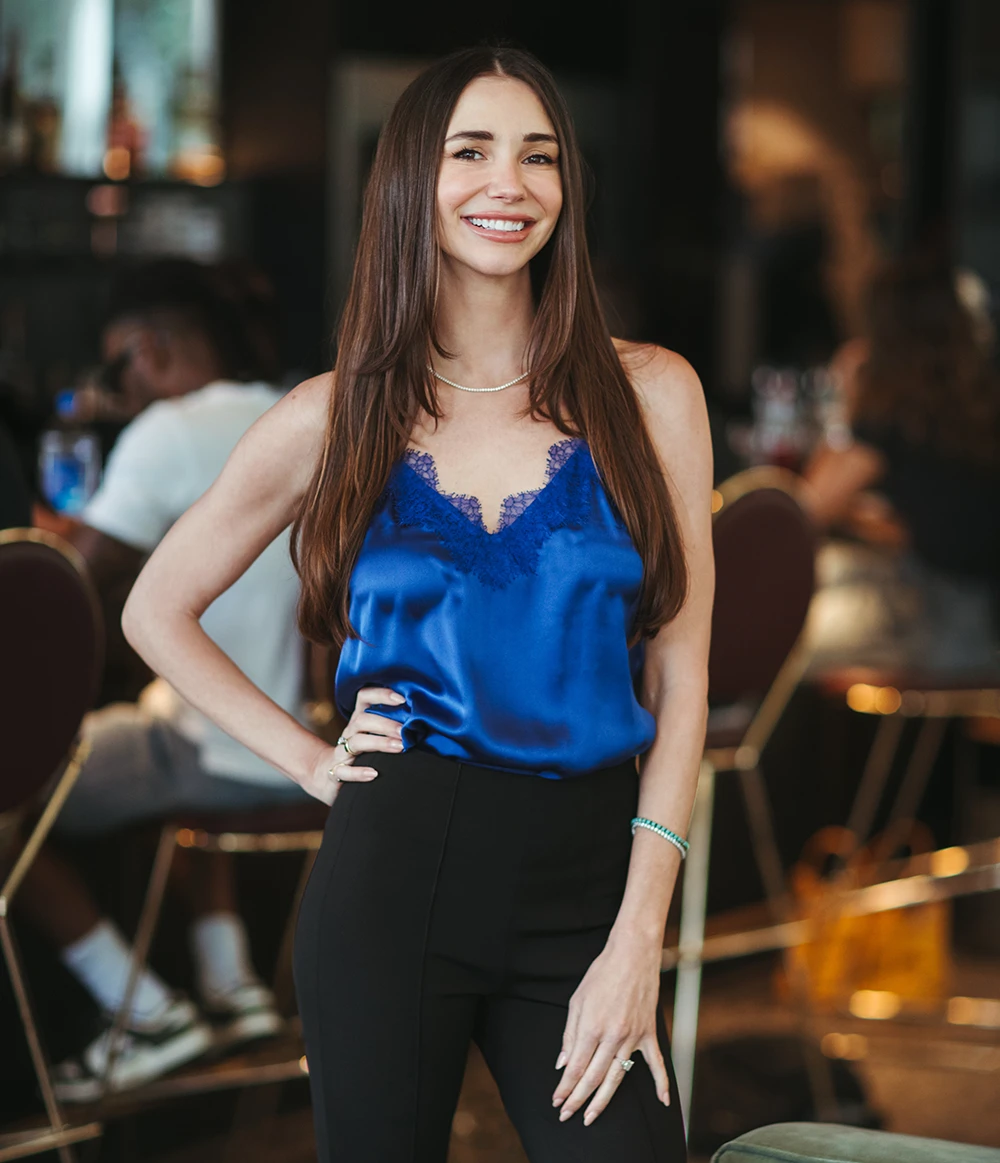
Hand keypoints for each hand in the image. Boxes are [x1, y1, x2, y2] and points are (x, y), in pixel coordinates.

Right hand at [299, 686, 405, 804]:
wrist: (326, 778)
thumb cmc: (361, 756)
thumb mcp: (374, 737)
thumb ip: (394, 728)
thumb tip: (426, 721)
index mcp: (359, 721)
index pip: (365, 698)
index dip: (381, 694)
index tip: (402, 698)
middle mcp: (349, 733)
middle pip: (362, 720)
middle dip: (386, 724)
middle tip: (406, 731)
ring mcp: (341, 753)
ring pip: (356, 742)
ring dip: (379, 743)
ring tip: (400, 747)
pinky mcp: (336, 773)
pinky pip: (344, 772)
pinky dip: (359, 773)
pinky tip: (374, 774)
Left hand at [551, 934, 669, 1124]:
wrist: (632, 954)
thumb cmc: (601, 974)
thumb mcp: (577, 1000)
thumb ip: (570, 1034)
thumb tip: (562, 1063)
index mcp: (591, 1027)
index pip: (575, 1067)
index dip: (565, 1087)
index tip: (557, 1101)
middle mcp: (612, 1036)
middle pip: (593, 1077)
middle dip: (578, 1099)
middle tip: (567, 1116)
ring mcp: (633, 1037)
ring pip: (617, 1077)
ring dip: (603, 1100)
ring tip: (591, 1117)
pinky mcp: (648, 1033)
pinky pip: (656, 1063)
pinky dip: (661, 1083)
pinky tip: (663, 1103)